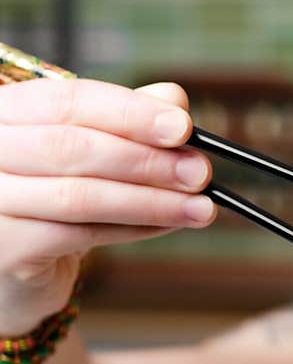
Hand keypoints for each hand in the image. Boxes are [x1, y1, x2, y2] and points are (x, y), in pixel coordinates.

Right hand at [0, 78, 215, 334]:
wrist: (12, 265)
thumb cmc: (50, 194)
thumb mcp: (87, 147)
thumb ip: (126, 119)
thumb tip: (175, 97)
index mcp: (3, 113)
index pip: (68, 101)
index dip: (130, 113)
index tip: (183, 127)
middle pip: (74, 149)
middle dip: (147, 161)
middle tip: (200, 172)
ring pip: (81, 197)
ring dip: (151, 201)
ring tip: (201, 207)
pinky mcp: (4, 249)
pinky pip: (80, 235)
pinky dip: (134, 229)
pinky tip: (169, 226)